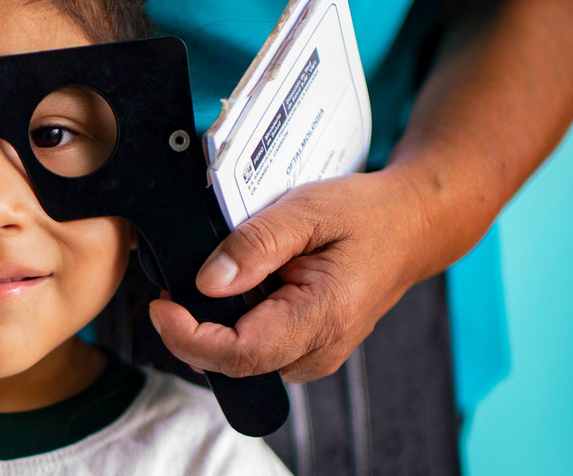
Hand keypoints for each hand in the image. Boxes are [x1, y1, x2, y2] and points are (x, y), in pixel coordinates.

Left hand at [149, 170, 432, 382]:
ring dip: (211, 330)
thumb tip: (206, 282)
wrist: (412, 224)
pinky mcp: (310, 349)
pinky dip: (234, 326)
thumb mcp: (307, 209)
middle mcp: (322, 349)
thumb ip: (255, 244)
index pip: (239, 354)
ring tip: (206, 284)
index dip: (188, 337)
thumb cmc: (366, 213)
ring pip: (243, 361)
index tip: (160, 306)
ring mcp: (317, 355)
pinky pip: (258, 350)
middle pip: (235, 364)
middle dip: (191, 333)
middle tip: (171, 289)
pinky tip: (235, 292)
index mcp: (323, 317)